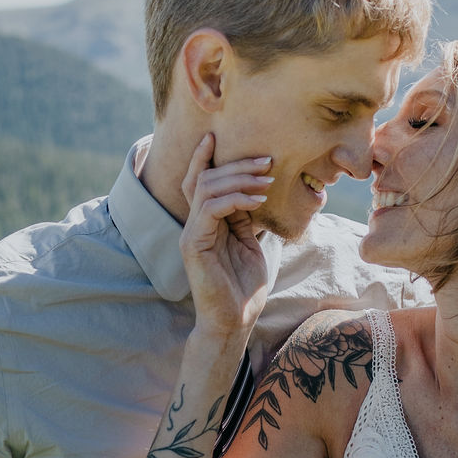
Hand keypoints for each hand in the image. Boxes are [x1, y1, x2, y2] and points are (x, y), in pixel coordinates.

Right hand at [180, 133, 273, 344]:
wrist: (234, 322)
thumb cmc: (244, 288)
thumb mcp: (251, 244)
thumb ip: (247, 218)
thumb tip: (258, 189)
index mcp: (206, 222)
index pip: (200, 180)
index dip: (208, 156)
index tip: (226, 136)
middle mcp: (194, 224)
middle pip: (205, 177)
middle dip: (237, 164)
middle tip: (267, 161)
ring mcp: (191, 233)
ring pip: (205, 187)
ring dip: (239, 178)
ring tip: (267, 181)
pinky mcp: (193, 244)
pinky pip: (210, 208)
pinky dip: (235, 198)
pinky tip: (258, 200)